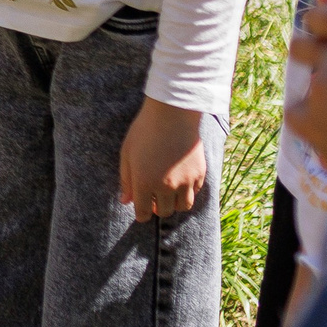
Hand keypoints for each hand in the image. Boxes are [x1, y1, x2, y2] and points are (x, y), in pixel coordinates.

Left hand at [118, 98, 209, 221]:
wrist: (172, 113)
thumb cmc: (145, 130)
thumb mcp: (127, 154)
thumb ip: (126, 180)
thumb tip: (126, 201)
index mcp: (145, 183)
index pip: (143, 213)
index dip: (141, 213)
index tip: (142, 208)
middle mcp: (166, 187)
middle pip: (164, 212)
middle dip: (157, 208)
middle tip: (154, 198)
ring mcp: (185, 181)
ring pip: (182, 207)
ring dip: (174, 203)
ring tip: (169, 192)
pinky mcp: (200, 174)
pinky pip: (195, 193)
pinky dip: (188, 192)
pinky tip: (181, 180)